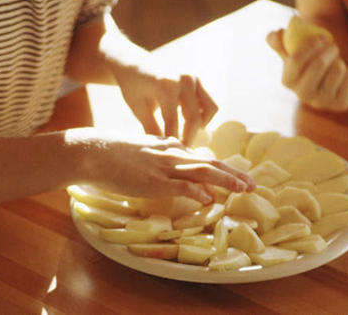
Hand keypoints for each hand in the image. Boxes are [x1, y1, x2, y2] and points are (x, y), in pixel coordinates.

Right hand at [66, 128, 254, 203]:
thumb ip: (161, 156)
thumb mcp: (144, 150)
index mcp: (170, 148)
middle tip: (253, 185)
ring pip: (202, 172)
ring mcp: (164, 167)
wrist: (94, 151)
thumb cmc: (115, 154)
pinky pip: (180, 186)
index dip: (223, 169)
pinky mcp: (154, 180)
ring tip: (243, 190)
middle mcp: (172, 154)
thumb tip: (173, 166)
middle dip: (233, 174)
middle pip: (210, 164)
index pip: (203, 158)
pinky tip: (210, 199)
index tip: (239, 177)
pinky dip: (197, 192)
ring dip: (225, 181)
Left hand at [112, 58, 217, 144]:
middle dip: (188, 138)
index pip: (173, 123)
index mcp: (166, 86)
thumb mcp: (138, 109)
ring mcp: (194, 77)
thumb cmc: (133, 87)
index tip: (171, 159)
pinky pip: (210, 103)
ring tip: (185, 134)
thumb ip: (152, 130)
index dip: (172, 143)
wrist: (135, 64)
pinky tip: (187, 121)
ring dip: (200, 126)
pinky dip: (203, 115)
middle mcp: (184, 79)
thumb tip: (165, 154)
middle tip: (181, 152)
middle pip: (193, 119)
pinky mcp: (199, 79)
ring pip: (210, 110)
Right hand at [267, 30, 347, 110]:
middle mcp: (303, 94)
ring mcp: (322, 101)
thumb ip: (281, 39)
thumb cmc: (309, 56)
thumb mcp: (294, 46)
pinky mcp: (340, 104)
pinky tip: (343, 76)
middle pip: (318, 65)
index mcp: (288, 80)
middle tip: (334, 46)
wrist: (329, 73)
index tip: (322, 38)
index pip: (296, 61)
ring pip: (337, 71)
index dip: (310, 46)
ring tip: (336, 63)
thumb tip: (274, 35)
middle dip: (328, 51)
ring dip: (339, 61)